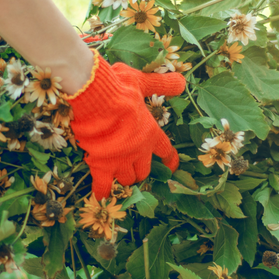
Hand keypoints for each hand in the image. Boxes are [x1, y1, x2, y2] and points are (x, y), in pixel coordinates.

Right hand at [64, 52, 185, 199]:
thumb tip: (181, 81)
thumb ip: (161, 84)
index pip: (166, 150)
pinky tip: (101, 197)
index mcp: (151, 133)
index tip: (171, 166)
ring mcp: (120, 160)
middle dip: (139, 170)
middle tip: (132, 167)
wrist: (96, 97)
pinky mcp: (102, 165)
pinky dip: (102, 192)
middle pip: (143, 171)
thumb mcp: (143, 82)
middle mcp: (139, 151)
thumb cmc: (120, 88)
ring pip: (126, 179)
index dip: (169, 159)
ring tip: (116, 175)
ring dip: (123, 178)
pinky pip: (103, 185)